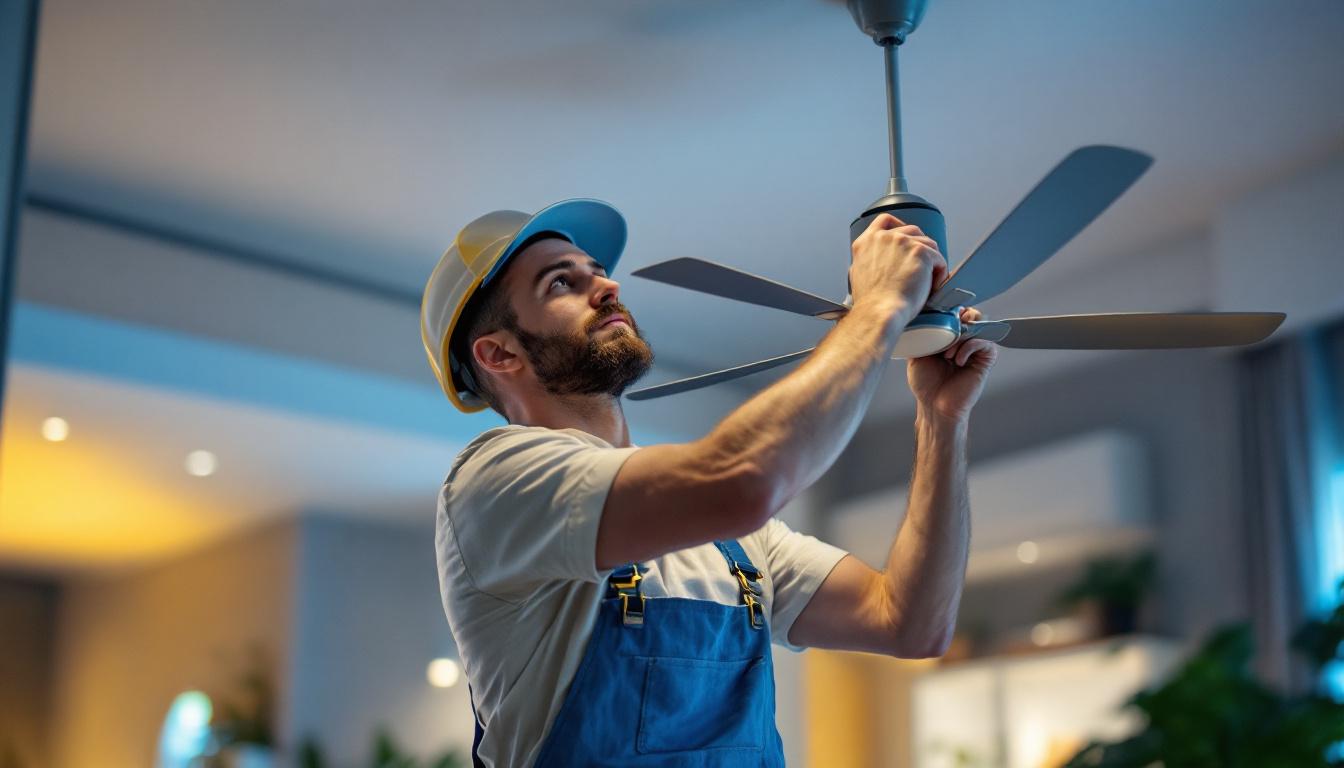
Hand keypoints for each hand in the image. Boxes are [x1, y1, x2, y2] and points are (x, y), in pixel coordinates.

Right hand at [848, 214, 946, 321]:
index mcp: (866, 242)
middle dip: (920, 246)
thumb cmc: (871, 302)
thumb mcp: (858, 273)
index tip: (907, 237)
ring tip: (929, 280)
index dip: (899, 226)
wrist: (879, 312)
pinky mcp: (921, 252)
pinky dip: (940, 272)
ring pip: (928, 244)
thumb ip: (869, 259)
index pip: (885, 221)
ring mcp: (903, 242)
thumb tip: (880, 259)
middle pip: (912, 230)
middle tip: (923, 264)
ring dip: (931, 260)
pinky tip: (934, 285)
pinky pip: (939, 259)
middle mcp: (884, 238)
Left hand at [906, 307, 997, 423]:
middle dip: (957, 319)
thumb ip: (921, 332)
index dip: (949, 309)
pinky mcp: (985, 359)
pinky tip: (957, 361)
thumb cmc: (925, 382)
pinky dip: (969, 347)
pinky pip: (985, 342)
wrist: (934, 405)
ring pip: (979, 324)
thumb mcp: (916, 352)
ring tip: (947, 354)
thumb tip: (919, 314)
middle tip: (945, 332)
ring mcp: (976, 348)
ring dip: (961, 335)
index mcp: (948, 334)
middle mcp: (964, 339)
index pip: (955, 311)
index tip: (938, 313)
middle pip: (970, 313)